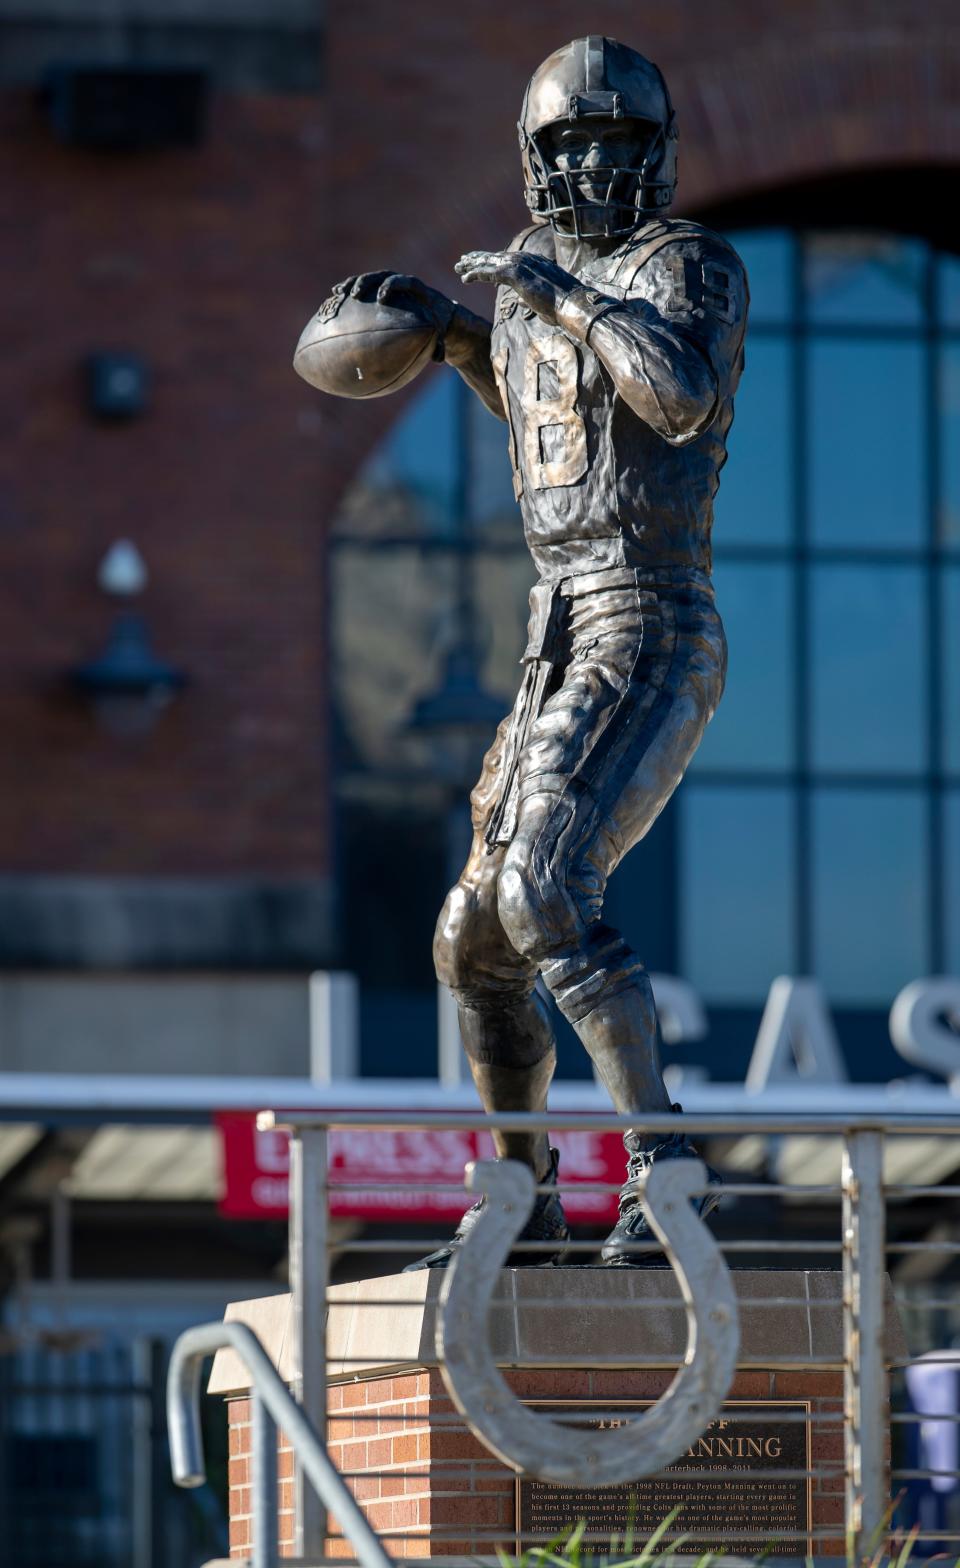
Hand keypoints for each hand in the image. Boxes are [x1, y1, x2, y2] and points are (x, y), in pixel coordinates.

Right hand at [326, 271, 454, 332]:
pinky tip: (334, 297)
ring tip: (338, 293)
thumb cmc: (435, 326)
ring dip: (353, 284)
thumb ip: (439, 344)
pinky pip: (361, 287)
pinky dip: (348, 290)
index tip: (382, 298)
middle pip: (382, 276)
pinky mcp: (377, 290)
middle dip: (367, 283)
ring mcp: (387, 284)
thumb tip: (440, 359)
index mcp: (416, 289)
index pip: (405, 281)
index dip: (392, 286)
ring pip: (368, 279)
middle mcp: (400, 282)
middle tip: (356, 295)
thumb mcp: (439, 335)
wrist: (431, 314)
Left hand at [454, 250, 577, 324]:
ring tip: (459, 268)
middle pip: (496, 257)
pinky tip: (465, 279)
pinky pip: (490, 273)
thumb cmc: (563, 308)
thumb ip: (531, 297)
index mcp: (535, 263)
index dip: (492, 262)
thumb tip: (523, 301)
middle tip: (462, 262)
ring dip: (473, 265)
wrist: (574, 304)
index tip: (479, 264)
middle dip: (478, 259)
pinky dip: (476, 274)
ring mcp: (521, 265)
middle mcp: (527, 259)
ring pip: (490, 262)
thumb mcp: (544, 301)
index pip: (508, 259)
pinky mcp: (516, 274)